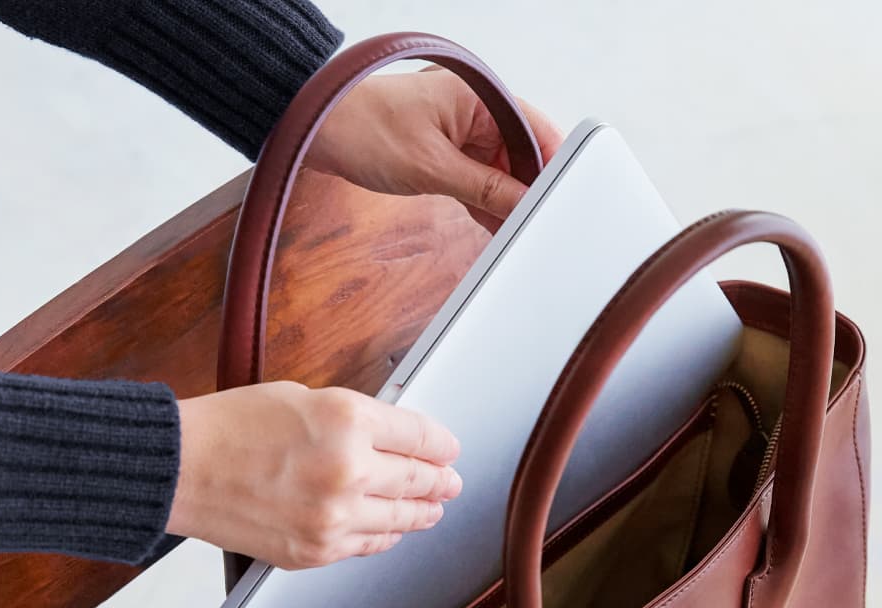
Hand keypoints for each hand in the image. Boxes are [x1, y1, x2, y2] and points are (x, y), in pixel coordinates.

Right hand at [167, 382, 461, 568]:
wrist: (179, 469)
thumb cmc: (229, 427)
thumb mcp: (304, 398)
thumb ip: (355, 418)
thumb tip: (393, 436)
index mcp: (347, 421)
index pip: (419, 436)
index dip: (442, 444)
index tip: (449, 449)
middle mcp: (348, 471)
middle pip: (417, 480)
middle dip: (441, 481)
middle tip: (451, 482)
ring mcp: (334, 517)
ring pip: (400, 518)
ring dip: (424, 512)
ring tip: (433, 507)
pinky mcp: (316, 550)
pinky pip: (369, 545)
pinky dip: (387, 535)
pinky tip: (395, 529)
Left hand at [306, 67, 562, 231]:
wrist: (317, 130)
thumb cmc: (366, 130)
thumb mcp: (434, 168)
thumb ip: (486, 189)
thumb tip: (524, 205)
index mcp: (481, 98)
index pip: (536, 132)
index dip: (554, 168)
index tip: (564, 204)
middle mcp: (477, 112)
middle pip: (523, 156)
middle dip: (531, 192)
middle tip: (542, 229)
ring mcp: (462, 133)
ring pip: (501, 172)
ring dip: (507, 203)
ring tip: (521, 235)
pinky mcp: (447, 153)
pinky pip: (479, 181)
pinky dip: (486, 204)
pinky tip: (496, 229)